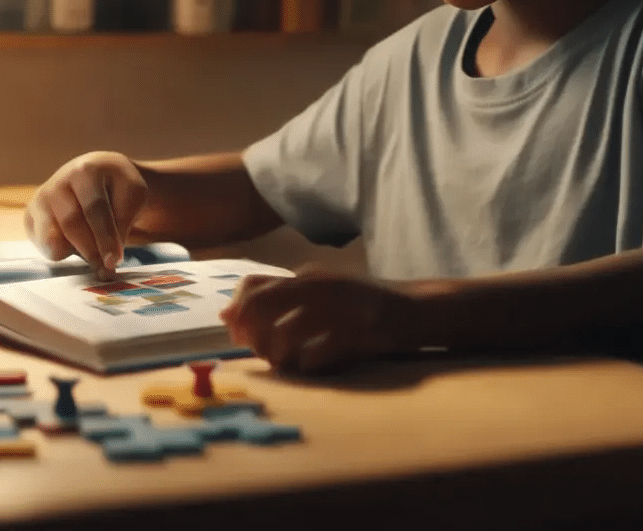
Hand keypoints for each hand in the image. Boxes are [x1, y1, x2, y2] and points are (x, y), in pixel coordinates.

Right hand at [24, 151, 148, 278]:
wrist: (99, 174)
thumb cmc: (118, 187)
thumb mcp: (133, 195)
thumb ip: (123, 222)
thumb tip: (108, 261)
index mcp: (86, 170)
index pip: (94, 208)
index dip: (105, 237)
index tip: (114, 261)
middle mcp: (58, 181)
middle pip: (71, 223)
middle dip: (90, 249)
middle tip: (105, 268)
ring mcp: (41, 198)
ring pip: (51, 237)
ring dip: (74, 253)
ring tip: (94, 256)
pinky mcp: (30, 215)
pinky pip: (41, 244)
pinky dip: (60, 253)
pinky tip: (77, 247)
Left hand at [219, 266, 415, 373]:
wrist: (414, 307)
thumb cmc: (361, 303)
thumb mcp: (321, 291)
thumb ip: (279, 298)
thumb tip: (228, 315)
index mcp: (307, 276)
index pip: (252, 286)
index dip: (238, 312)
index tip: (239, 333)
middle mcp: (318, 286)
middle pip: (260, 310)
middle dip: (252, 337)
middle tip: (264, 353)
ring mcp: (337, 308)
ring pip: (284, 335)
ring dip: (277, 357)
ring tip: (287, 363)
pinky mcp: (356, 332)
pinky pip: (315, 355)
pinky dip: (306, 367)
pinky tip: (313, 367)